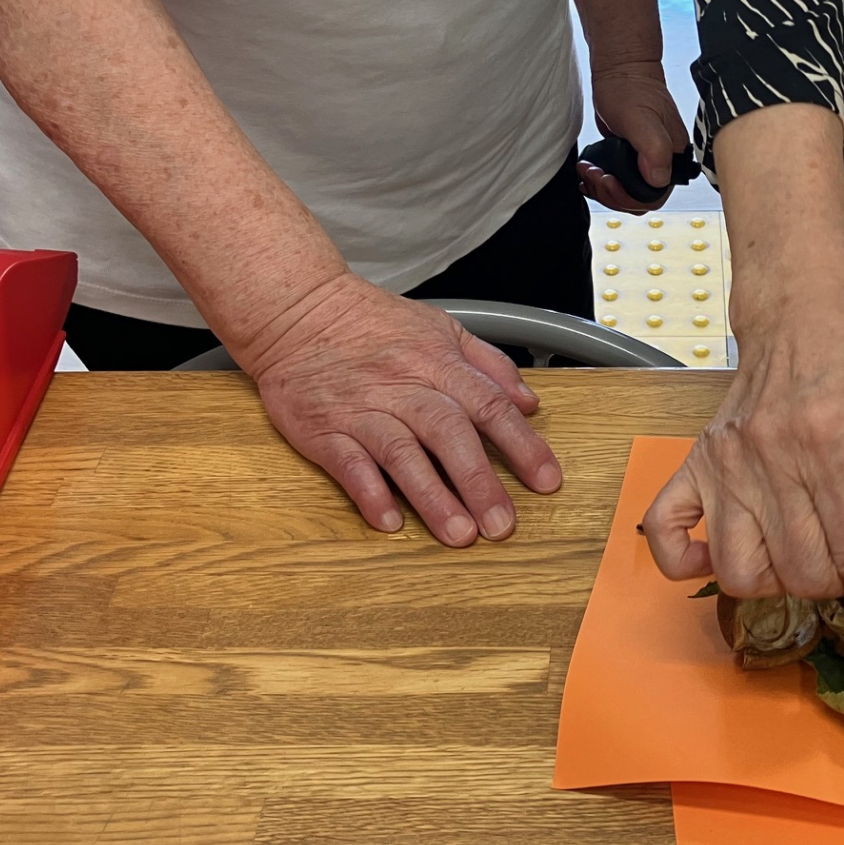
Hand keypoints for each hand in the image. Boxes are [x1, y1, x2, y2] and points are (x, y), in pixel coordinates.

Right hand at [245, 273, 561, 545]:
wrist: (297, 310)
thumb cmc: (373, 324)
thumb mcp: (441, 328)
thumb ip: (489, 365)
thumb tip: (529, 403)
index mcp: (437, 362)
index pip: (489, 405)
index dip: (521, 445)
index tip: (546, 481)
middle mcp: (403, 386)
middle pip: (449, 433)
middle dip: (480, 482)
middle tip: (502, 526)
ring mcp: (361, 409)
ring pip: (402, 453)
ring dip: (432, 497)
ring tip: (458, 535)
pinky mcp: (323, 429)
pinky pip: (347, 463)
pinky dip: (369, 492)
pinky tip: (389, 521)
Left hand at [578, 58, 689, 213]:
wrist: (620, 71)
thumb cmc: (632, 88)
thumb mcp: (642, 119)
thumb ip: (655, 150)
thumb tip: (658, 179)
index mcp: (673, 156)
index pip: (654, 196)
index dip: (628, 196)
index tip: (610, 181)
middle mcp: (662, 161)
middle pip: (638, 199)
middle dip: (611, 194)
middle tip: (595, 177)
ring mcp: (646, 160)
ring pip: (627, 193)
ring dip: (603, 189)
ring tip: (588, 172)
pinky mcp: (631, 157)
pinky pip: (619, 181)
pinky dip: (601, 182)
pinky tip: (590, 172)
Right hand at [641, 296, 843, 607]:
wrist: (799, 315)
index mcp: (828, 440)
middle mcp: (768, 454)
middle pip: (801, 570)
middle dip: (839, 584)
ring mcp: (723, 462)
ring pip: (741, 570)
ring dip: (779, 582)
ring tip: (804, 556)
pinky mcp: (696, 463)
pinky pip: (667, 532)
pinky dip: (687, 561)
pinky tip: (724, 555)